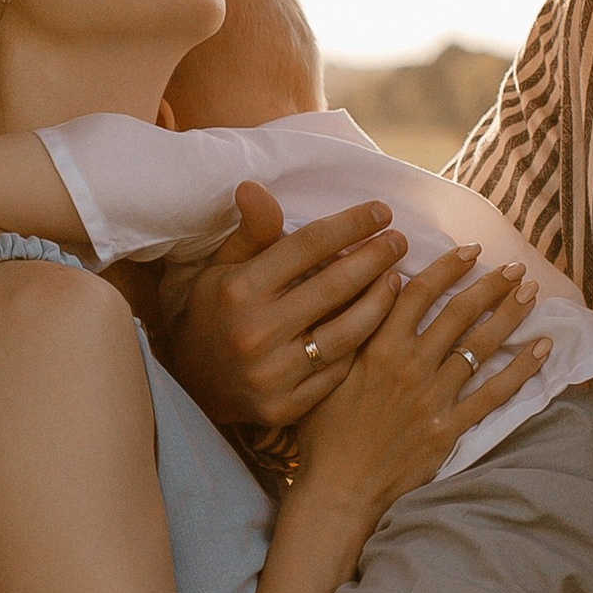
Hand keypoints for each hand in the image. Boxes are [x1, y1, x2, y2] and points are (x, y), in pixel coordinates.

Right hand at [155, 183, 407, 432]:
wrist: (192, 386)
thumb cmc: (215, 314)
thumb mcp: (222, 268)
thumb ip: (251, 232)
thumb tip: (254, 187)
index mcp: (239, 290)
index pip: (308, 245)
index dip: (350, 224)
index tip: (381, 212)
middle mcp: (255, 331)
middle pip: (335, 285)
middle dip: (376, 257)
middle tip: (399, 241)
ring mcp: (272, 373)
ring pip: (346, 332)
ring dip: (380, 301)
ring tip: (396, 279)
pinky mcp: (285, 405)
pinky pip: (339, 371)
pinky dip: (363, 345)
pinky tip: (379, 324)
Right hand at [291, 244, 549, 533]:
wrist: (339, 488)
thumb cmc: (325, 431)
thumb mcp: (326, 371)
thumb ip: (352, 330)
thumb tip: (378, 286)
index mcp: (378, 348)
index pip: (419, 293)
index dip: (448, 267)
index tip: (469, 251)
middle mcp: (411, 366)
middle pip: (459, 313)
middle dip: (490, 285)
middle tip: (513, 266)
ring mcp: (434, 397)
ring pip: (480, 346)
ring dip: (509, 315)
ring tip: (530, 292)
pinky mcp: (450, 427)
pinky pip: (493, 393)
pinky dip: (520, 368)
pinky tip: (542, 347)